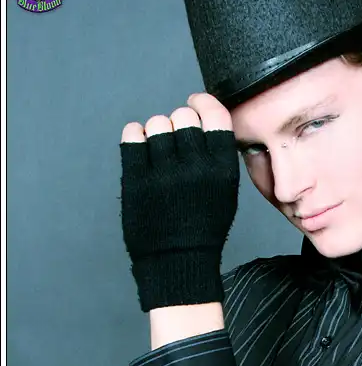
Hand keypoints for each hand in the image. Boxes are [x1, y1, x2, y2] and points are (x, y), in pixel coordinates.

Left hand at [119, 93, 239, 311]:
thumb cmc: (202, 229)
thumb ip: (217, 156)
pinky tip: (140, 148)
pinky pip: (132, 135)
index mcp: (222, 169)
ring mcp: (163, 172)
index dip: (202, 103)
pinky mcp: (136, 179)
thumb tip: (202, 119)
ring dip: (157, 134)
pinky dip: (135, 136)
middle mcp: (194, 166)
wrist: (177, 262)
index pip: (214, 114)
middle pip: (183, 116)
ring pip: (156, 124)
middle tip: (175, 144)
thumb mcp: (225, 193)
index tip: (194, 104)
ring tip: (158, 155)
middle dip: (178, 125)